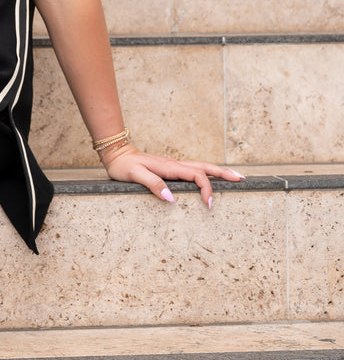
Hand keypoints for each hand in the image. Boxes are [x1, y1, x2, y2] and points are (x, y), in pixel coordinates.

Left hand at [101, 144, 244, 207]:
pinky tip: (211, 178)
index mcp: (170, 167)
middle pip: (205, 167)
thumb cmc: (124, 166)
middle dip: (224, 173)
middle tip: (242, 179)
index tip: (209, 204)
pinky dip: (207, 173)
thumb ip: (152, 184)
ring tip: (234, 177)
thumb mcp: (135, 175)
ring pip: (201, 167)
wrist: (117, 155)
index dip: (206, 188)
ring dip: (218, 172)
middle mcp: (176, 165)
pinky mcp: (171, 169)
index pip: (196, 176)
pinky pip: (194, 170)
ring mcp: (175, 166)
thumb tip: (170, 198)